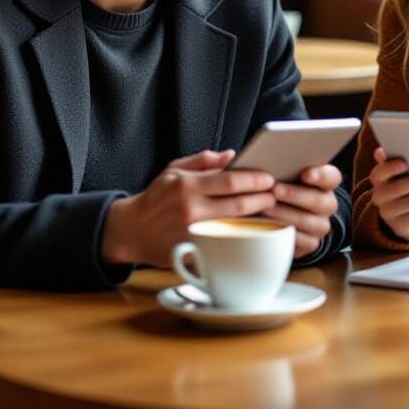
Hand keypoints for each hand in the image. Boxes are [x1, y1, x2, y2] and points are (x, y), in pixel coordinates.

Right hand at [101, 150, 276, 267]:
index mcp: (187, 185)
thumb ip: (203, 160)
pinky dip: (242, 238)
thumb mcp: (174, 169)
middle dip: (262, 199)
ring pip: (235, 226)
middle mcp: (191, 210)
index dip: (253, 179)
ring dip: (257, 219)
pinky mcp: (194, 253)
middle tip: (276, 195)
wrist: (132, 230)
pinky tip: (255, 233)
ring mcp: (193, 235)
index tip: (269, 178)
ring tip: (271, 212)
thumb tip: (232, 155)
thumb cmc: (156, 197)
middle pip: (238, 205)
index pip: (229, 181)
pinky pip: (225, 245)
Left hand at [262, 163, 341, 258]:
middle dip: (296, 195)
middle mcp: (328, 203)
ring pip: (311, 222)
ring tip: (265, 208)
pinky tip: (270, 227)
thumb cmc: (278, 186)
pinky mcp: (312, 243)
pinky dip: (286, 233)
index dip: (321, 175)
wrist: (277, 215)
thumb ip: (284, 166)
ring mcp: (322, 224)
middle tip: (275, 190)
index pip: (332, 176)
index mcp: (326, 182)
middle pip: (321, 201)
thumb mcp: (282, 173)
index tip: (305, 174)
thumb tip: (271, 160)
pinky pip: (304, 241)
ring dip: (286, 215)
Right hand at [368, 146, 408, 242]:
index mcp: (377, 178)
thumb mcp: (400, 172)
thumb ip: (397, 158)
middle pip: (399, 188)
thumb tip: (382, 150)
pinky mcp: (400, 225)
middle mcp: (378, 196)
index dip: (391, 168)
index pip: (380, 172)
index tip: (405, 163)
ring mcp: (388, 212)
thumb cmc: (406, 183)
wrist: (404, 214)